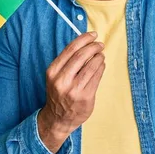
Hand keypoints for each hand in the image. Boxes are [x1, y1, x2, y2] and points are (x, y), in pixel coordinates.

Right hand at [37, 31, 105, 152]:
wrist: (58, 118)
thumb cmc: (59, 93)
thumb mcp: (56, 76)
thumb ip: (68, 61)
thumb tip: (86, 43)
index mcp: (53, 72)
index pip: (70, 49)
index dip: (84, 39)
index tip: (93, 35)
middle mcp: (62, 80)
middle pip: (82, 56)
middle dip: (94, 47)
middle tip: (100, 45)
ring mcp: (74, 90)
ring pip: (91, 66)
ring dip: (99, 57)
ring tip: (101, 55)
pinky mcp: (86, 97)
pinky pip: (97, 77)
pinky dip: (101, 68)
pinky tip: (101, 65)